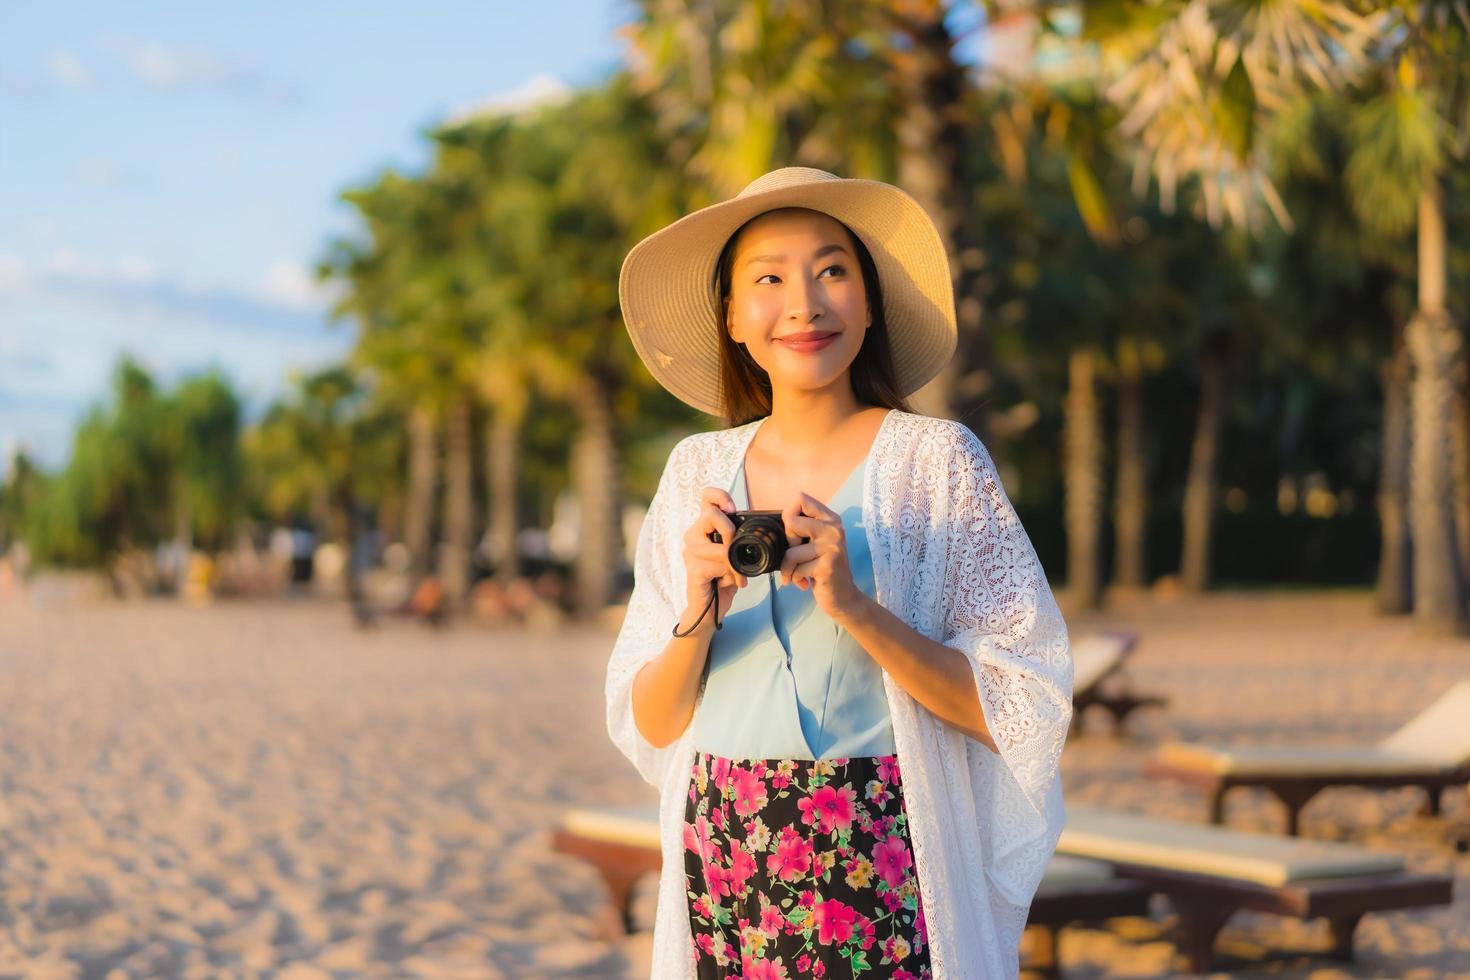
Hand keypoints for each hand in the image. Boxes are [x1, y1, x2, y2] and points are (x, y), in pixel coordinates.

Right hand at [679, 486, 748, 629]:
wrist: (711, 607)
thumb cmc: (725, 577)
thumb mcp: (737, 553)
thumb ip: (742, 537)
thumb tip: (763, 527)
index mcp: (705, 526)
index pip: (706, 497)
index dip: (720, 496)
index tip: (733, 509)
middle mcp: (693, 534)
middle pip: (711, 515)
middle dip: (731, 531)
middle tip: (738, 550)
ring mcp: (690, 551)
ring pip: (720, 545)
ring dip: (734, 562)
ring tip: (736, 573)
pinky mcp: (693, 568)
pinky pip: (720, 565)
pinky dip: (730, 574)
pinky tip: (727, 581)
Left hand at [778, 492, 867, 624]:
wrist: (843, 597)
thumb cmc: (823, 568)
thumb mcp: (816, 542)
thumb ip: (803, 528)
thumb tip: (780, 519)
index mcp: (830, 518)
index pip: (801, 498)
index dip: (788, 515)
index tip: (793, 534)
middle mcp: (834, 529)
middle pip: (791, 522)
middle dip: (788, 543)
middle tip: (797, 557)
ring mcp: (832, 546)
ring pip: (791, 552)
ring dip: (788, 568)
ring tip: (798, 574)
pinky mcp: (827, 565)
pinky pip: (796, 569)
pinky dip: (795, 579)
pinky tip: (806, 582)